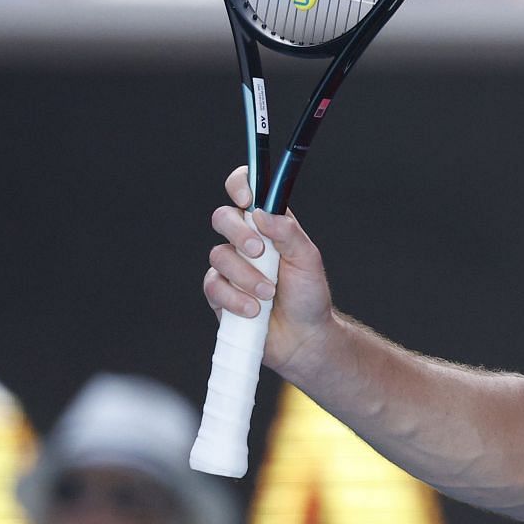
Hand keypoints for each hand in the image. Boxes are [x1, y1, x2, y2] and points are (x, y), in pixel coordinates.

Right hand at [204, 165, 334, 373]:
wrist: (303, 338)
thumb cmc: (309, 296)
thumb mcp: (308, 260)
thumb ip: (288, 233)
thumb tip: (262, 213)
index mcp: (269, 226)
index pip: (248, 192)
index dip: (241, 185)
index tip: (247, 198)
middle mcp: (246, 242)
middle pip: (223, 218)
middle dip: (239, 234)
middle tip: (259, 252)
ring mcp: (230, 267)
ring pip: (219, 255)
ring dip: (246, 276)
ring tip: (268, 293)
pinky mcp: (219, 293)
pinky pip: (214, 286)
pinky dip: (235, 298)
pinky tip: (254, 310)